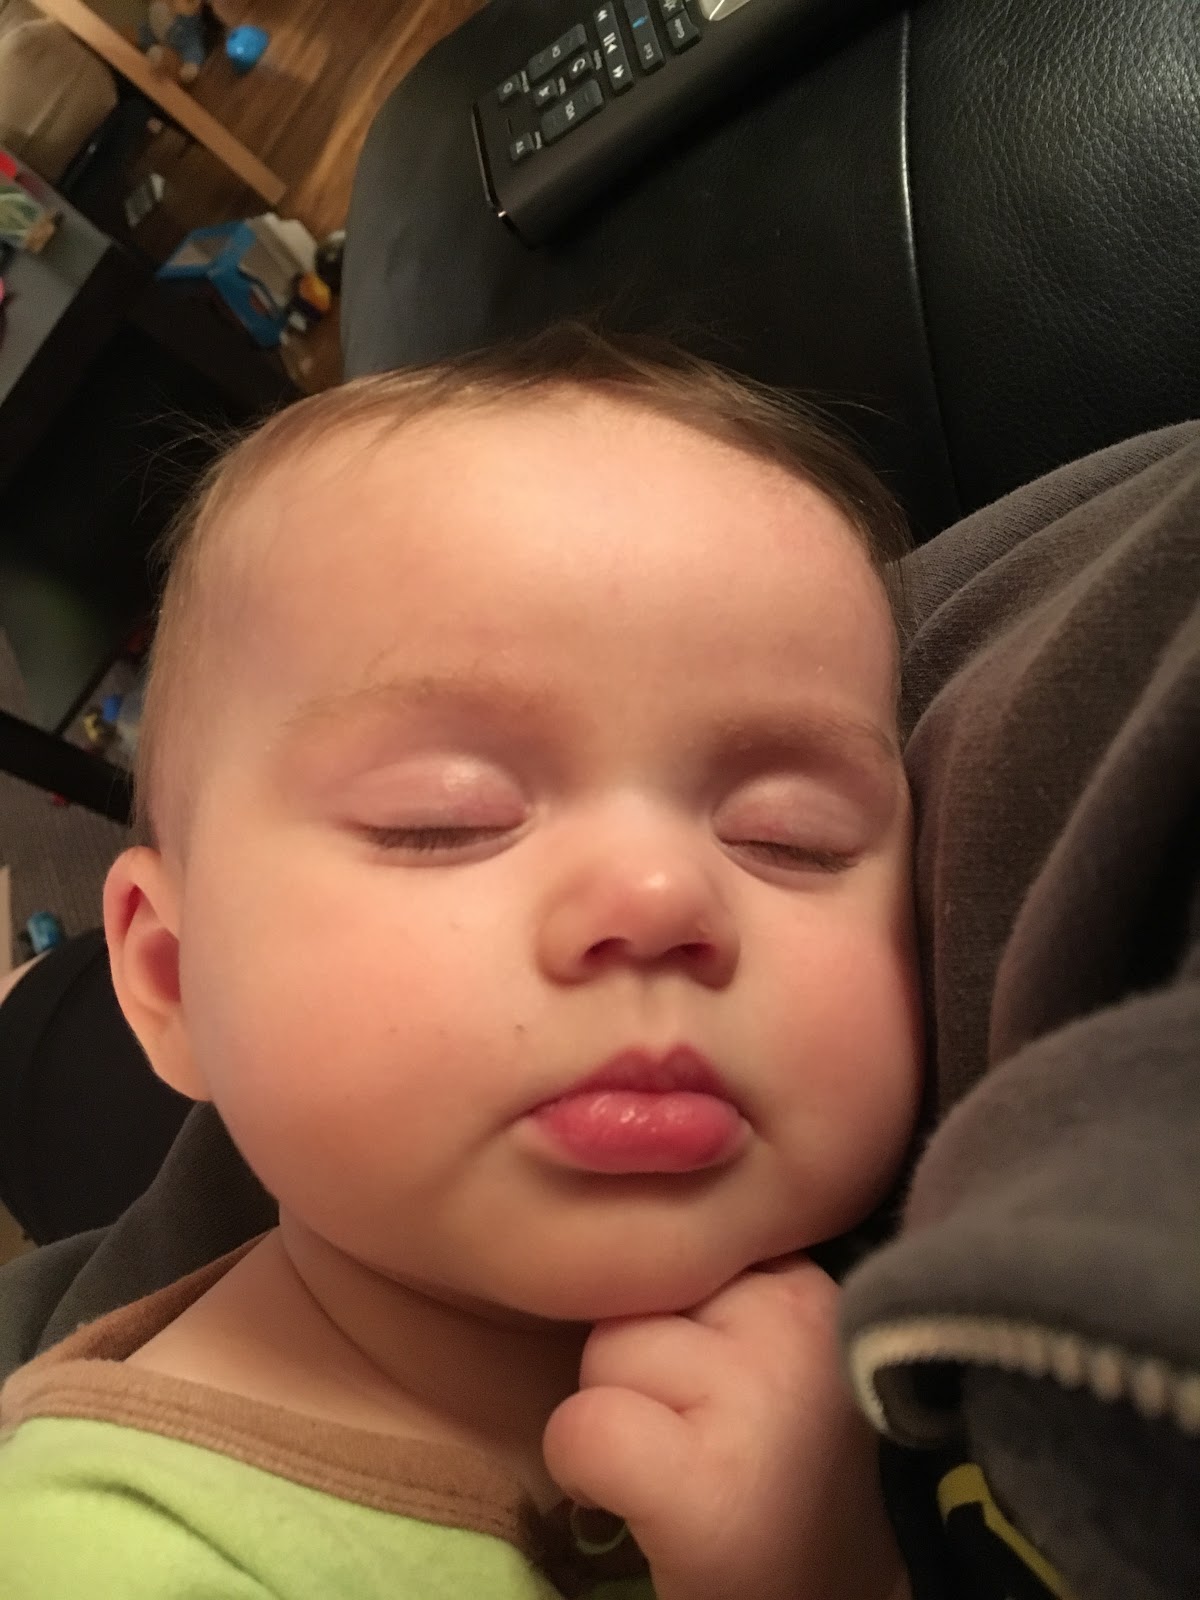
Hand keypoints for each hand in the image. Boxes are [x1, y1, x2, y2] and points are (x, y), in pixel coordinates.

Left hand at [543, 1256, 907, 1599]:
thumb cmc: (786, 1467)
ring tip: (685, 1464)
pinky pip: (585, 1431)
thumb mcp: (773, 1340)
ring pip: (604, 1353)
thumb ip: (722, 1277)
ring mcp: (754, 1394)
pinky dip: (586, 1470)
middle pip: (636, 1289)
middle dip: (642, 1359)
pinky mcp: (707, 1483)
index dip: (669, 1312)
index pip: (676, 1239)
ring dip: (620, 1410)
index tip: (706, 1372)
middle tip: (701, 1431)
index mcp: (807, 1274)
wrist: (843, 1590)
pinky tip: (639, 1501)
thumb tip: (633, 1200)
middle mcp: (793, 1317)